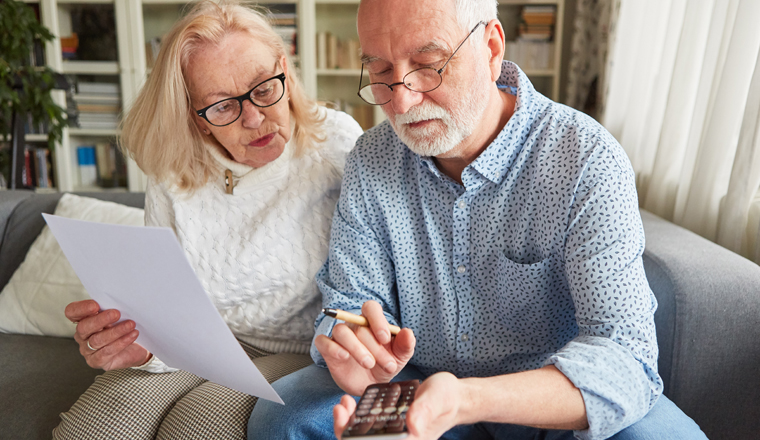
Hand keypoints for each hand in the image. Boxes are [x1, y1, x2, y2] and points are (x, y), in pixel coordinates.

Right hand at [65, 299, 151, 370]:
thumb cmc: (123, 326)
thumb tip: (120, 300)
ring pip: (96, 340)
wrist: (136, 347)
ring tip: (131, 324)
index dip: (81, 308)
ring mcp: (87, 349)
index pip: (72, 312)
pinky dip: (121, 342)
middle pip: (83, 327)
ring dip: (115, 331)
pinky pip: (106, 352)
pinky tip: (132, 335)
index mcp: (83, 319)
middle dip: (100, 320)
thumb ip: (112, 308)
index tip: (95, 305)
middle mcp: (82, 335)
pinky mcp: (96, 361)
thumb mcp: (118, 315)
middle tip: (116, 313)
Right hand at [314, 301, 415, 395]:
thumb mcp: (400, 357)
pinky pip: (323, 341)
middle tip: (388, 365)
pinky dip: (332, 347)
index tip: (386, 339)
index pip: (370, 308)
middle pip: (359, 327)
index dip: (378, 320)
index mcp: (372, 322)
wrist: (371, 385)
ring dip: (356, 348)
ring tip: (369, 364)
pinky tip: (344, 356)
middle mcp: (354, 325)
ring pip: (341, 331)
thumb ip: (406, 345)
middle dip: (375, 347)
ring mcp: (339, 337)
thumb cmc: (385, 365)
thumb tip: (408, 332)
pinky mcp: (328, 349)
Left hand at [333, 372, 463, 439]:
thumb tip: (413, 426)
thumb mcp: (437, 399)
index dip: (354, 438)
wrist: (453, 397)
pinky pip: (369, 426)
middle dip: (346, 430)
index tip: (344, 418)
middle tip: (341, 407)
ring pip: (364, 436)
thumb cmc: (448, 398)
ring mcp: (394, 435)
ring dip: (349, 423)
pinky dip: (359, 417)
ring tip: (344, 402)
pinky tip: (354, 402)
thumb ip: (425, 411)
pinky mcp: (390, 426)